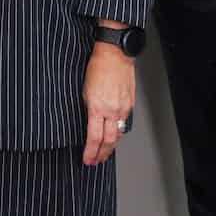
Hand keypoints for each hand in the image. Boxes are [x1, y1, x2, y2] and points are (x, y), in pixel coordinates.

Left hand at [81, 33, 136, 166]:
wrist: (115, 54)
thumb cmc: (98, 67)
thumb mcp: (85, 90)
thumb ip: (89, 109)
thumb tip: (89, 123)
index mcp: (97, 108)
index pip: (94, 138)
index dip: (91, 152)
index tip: (87, 159)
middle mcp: (112, 110)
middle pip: (109, 141)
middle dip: (102, 154)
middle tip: (96, 161)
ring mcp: (123, 108)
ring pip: (118, 134)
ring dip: (111, 145)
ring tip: (105, 152)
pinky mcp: (130, 104)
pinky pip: (124, 122)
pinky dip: (118, 131)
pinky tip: (114, 135)